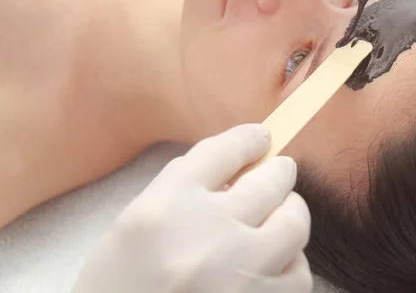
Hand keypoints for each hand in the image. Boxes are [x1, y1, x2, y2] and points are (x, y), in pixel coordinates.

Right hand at [72, 124, 311, 292]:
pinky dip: (289, 262)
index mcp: (163, 210)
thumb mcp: (132, 226)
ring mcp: (236, 277)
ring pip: (293, 225)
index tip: (261, 137)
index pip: (221, 153)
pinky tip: (271, 264)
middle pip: (268, 182)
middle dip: (279, 171)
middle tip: (281, 171)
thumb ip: (181, 189)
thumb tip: (236, 167)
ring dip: (289, 215)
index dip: (248, 139)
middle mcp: (204, 238)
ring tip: (276, 219)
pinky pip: (297, 274)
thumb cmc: (119, 286)